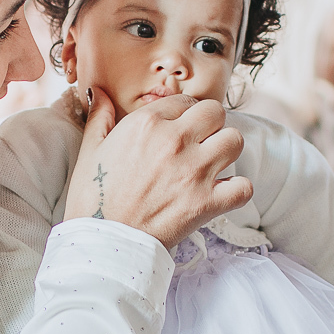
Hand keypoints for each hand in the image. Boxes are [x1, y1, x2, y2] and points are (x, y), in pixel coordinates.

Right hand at [64, 88, 252, 247]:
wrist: (102, 242)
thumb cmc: (93, 198)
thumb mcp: (89, 150)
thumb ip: (99, 116)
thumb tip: (96, 91)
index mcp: (146, 124)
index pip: (184, 101)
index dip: (183, 115)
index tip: (178, 129)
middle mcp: (175, 141)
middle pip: (216, 112)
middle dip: (210, 125)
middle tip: (199, 142)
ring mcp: (195, 172)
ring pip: (235, 141)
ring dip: (226, 151)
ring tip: (212, 164)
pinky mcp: (207, 203)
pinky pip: (243, 187)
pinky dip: (237, 190)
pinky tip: (222, 193)